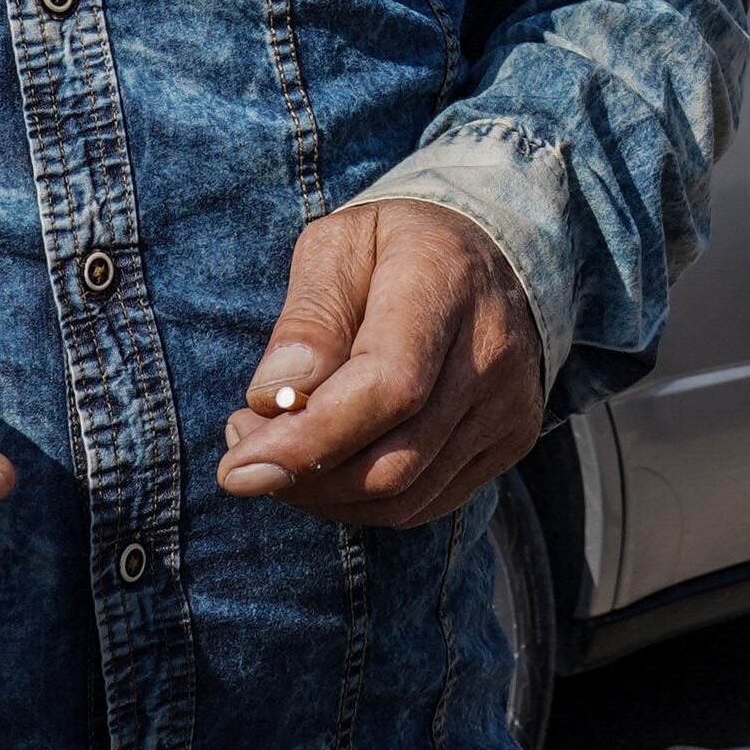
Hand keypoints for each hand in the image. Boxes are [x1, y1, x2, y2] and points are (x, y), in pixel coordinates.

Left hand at [214, 201, 545, 527]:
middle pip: (394, 459)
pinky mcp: (512, 439)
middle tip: (244, 446)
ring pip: (405, 496)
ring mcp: (510, 403)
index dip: (309, 440)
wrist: (488, 252)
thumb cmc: (390, 247)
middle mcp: (492, 350)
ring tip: (277, 451)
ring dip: (323, 495)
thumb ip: (305, 322)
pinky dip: (360, 501)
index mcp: (444, 281)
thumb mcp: (334, 248)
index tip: (237, 466)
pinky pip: (424, 502)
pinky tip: (327, 462)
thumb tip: (272, 401)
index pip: (388, 388)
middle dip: (301, 476)